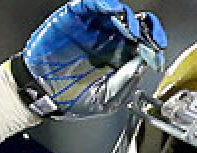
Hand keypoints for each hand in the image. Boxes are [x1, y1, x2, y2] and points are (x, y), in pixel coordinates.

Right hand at [16, 0, 166, 118]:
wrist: (41, 94)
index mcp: (120, 59)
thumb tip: (142, 65)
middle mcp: (110, 41)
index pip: (144, 46)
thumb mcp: (104, 99)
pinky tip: (110, 9)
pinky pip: (89, 4)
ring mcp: (93, 28)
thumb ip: (124, 82)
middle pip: (135, 26)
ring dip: (126, 17)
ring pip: (116, 13)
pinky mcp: (74, 18)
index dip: (153, 46)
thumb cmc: (70, 98)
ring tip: (129, 27)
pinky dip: (102, 3)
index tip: (156, 51)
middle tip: (146, 37)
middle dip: (144, 30)